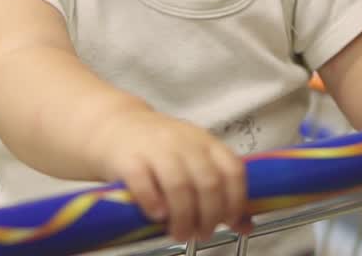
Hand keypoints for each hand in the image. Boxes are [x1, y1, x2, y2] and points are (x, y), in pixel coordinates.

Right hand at [88, 109, 250, 243]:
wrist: (115, 127)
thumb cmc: (160, 150)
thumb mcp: (193, 161)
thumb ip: (219, 189)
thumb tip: (246, 225)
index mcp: (206, 142)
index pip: (232, 170)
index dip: (236, 200)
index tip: (229, 222)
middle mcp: (184, 142)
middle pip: (208, 183)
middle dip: (209, 216)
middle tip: (201, 234)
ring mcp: (156, 148)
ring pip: (179, 185)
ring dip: (183, 217)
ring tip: (180, 233)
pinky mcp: (128, 158)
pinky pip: (143, 182)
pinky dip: (153, 203)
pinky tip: (157, 216)